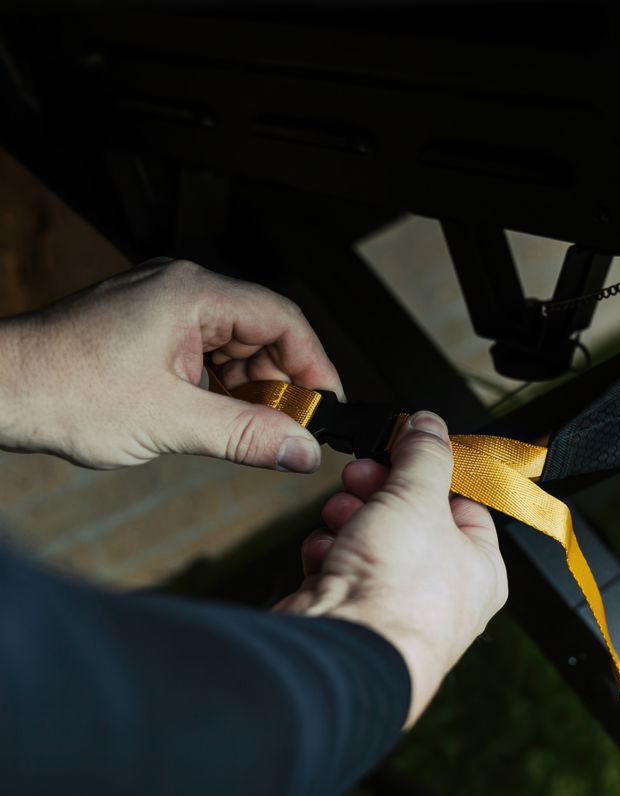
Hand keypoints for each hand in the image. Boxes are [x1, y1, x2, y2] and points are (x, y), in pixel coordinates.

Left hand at [0, 259, 340, 470]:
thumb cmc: (64, 389)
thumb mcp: (171, 420)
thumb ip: (247, 435)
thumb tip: (300, 451)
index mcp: (192, 294)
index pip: (283, 319)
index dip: (315, 365)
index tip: (326, 406)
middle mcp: (181, 290)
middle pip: (263, 332)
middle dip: (281, 383)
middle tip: (287, 429)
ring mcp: (163, 308)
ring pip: (235, 347)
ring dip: (250, 389)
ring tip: (248, 429)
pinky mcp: (149, 330)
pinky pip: (206, 355)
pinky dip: (221, 388)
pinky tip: (217, 418)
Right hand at [275, 412, 508, 726]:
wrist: (340, 654)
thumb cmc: (397, 595)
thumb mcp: (418, 498)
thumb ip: (425, 455)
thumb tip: (430, 426)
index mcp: (480, 569)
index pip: (464, 503)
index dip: (432, 471)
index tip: (407, 448)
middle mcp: (443, 594)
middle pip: (411, 519)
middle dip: (380, 493)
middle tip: (364, 478)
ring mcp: (394, 608)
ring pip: (371, 542)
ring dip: (350, 521)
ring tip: (341, 518)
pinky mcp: (352, 617)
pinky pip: (340, 570)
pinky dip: (328, 555)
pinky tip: (324, 554)